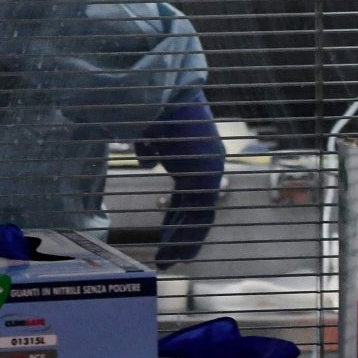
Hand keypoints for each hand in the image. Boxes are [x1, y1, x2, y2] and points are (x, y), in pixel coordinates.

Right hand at [132, 98, 224, 266]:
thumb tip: (147, 162)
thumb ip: (149, 150)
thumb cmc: (151, 108)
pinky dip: (186, 240)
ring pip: (198, 218)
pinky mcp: (206, 182)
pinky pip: (198, 220)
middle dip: (179, 231)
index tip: (166, 229)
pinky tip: (173, 255)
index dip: (176, 212)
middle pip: (194, 207)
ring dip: (181, 242)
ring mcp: (209, 174)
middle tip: (167, 254)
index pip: (188, 192)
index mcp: (193, 154)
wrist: (161, 94)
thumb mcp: (148, 133)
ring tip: (166, 262)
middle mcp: (206, 166)